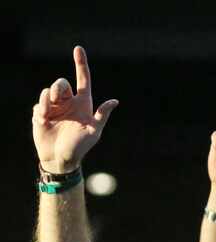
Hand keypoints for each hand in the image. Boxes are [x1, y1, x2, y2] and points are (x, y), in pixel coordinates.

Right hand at [32, 46, 118, 172]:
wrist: (60, 158)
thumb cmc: (81, 146)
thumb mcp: (94, 131)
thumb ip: (102, 115)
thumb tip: (115, 101)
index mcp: (83, 103)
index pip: (83, 79)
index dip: (81, 64)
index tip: (78, 48)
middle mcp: (69, 102)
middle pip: (61, 83)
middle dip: (57, 87)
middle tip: (56, 97)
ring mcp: (54, 107)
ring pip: (48, 91)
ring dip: (47, 100)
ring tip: (49, 114)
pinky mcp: (42, 112)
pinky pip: (39, 103)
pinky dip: (41, 110)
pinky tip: (44, 121)